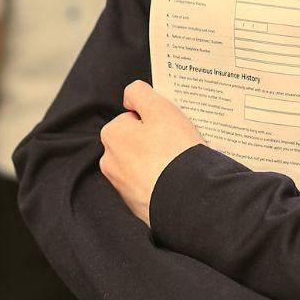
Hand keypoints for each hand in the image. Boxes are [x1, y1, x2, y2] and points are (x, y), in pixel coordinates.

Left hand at [99, 80, 203, 226]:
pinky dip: (159, 183)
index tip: (169, 128)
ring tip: (177, 166)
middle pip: (136, 142)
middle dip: (153, 142)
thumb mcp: (159, 108)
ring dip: (157, 163)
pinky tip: (175, 182)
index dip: (154, 120)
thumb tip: (129, 96)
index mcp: (112, 136)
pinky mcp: (136, 206)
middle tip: (175, 146)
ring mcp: (122, 187)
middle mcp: (110, 162)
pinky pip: (149, 186)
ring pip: (142, 165)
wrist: (189, 199)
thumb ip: (139, 93)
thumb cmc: (174, 152)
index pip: (133, 118)